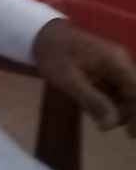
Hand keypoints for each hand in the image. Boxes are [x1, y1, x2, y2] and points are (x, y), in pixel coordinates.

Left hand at [33, 19, 135, 135]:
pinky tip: (94, 108)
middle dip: (126, 113)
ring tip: (97, 117)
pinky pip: (114, 90)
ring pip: (125, 94)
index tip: (130, 134)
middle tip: (104, 125)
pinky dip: (108, 102)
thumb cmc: (54, 55)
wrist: (42, 34)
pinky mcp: (105, 70)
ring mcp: (114, 66)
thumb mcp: (69, 80)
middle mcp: (121, 64)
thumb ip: (92, 101)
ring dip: (116, 109)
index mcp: (117, 63)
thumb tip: (111, 124)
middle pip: (134, 94)